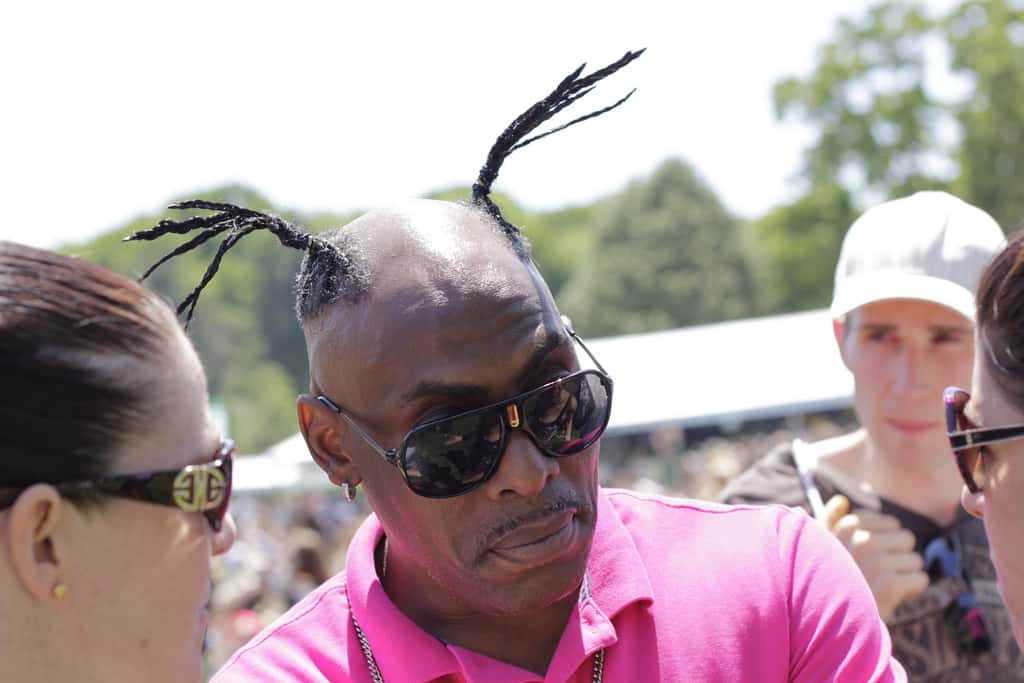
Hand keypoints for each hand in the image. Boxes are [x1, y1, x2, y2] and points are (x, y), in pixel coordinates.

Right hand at [824, 494, 928, 620]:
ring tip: (885, 586)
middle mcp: (862, 538)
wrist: (824, 618)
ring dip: (905, 575)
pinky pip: (920, 580)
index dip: (885, 542)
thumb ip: (831, 519)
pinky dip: (911, 591)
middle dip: (899, 557)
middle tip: (881, 574)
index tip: (870, 558)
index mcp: (849, 525)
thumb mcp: (821, 545)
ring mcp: (877, 560)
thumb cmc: (825, 579)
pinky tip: (893, 597)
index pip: (891, 523)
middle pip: (906, 539)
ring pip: (915, 560)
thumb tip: (842, 499)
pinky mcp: (890, 583)